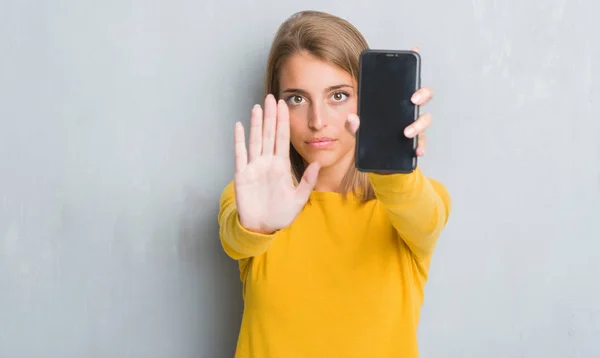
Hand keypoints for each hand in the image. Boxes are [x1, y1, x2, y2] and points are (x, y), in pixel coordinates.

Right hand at [233, 94, 319, 233]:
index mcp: (281, 165)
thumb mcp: (299, 199)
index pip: (283, 138)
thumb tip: (318, 164)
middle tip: (270, 97)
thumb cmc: (281, 213)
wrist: (263, 227)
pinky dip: (239, 141)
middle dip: (270, 116)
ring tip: (257, 107)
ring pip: (255, 140)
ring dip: (256, 124)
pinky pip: (240, 155)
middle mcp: (267, 162)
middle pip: (269, 134)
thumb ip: (307, 181)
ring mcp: (254, 167)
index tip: (284, 105)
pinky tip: (239, 127)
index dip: (283, 121)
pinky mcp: (242, 175)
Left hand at [346, 46, 434, 156]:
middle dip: (422, 94)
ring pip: (425, 119)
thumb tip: (352, 118)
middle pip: (423, 95)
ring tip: (406, 132)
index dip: (412, 62)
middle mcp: (408, 110)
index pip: (405, 78)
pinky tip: (417, 151)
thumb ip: (353, 123)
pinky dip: (420, 146)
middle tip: (412, 99)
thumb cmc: (369, 136)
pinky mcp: (415, 142)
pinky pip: (422, 142)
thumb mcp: (357, 128)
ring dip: (418, 124)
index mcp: (395, 100)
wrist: (375, 159)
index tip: (414, 49)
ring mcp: (414, 125)